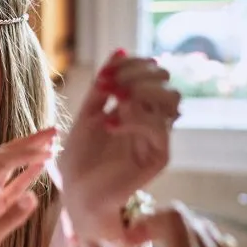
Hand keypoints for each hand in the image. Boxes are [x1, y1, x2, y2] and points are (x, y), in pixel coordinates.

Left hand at [0, 128, 55, 246]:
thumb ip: (7, 221)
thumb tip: (34, 197)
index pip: (2, 162)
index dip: (26, 151)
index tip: (50, 147)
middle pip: (5, 157)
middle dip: (29, 142)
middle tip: (55, 130)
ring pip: (10, 169)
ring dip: (29, 154)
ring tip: (52, 142)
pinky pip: (12, 187)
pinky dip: (27, 174)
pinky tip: (41, 166)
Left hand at [59, 49, 180, 243]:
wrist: (76, 196)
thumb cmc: (80, 160)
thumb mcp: (86, 115)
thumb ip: (103, 87)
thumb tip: (120, 50)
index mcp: (138, 110)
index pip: (153, 74)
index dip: (133, 66)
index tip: (104, 77)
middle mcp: (153, 122)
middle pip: (167, 84)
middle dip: (138, 77)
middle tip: (109, 87)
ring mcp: (157, 139)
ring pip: (171, 101)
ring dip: (140, 92)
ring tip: (113, 101)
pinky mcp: (158, 158)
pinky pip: (158, 128)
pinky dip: (134, 119)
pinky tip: (109, 125)